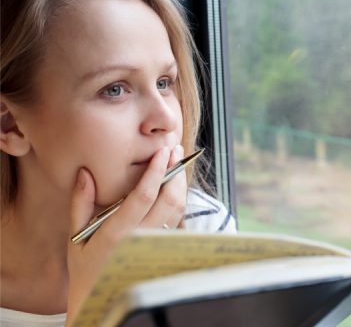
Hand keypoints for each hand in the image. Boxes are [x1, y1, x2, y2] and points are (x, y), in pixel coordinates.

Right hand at [65, 145, 185, 324]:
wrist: (100, 296)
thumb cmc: (85, 265)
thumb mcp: (75, 235)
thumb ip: (80, 203)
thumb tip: (86, 172)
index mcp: (117, 233)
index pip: (144, 196)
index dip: (156, 171)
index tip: (163, 151)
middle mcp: (141, 238)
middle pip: (169, 199)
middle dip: (175, 170)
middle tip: (174, 148)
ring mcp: (156, 244)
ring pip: (178, 208)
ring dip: (181, 183)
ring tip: (176, 162)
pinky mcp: (164, 248)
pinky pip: (178, 219)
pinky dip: (179, 198)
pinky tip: (174, 184)